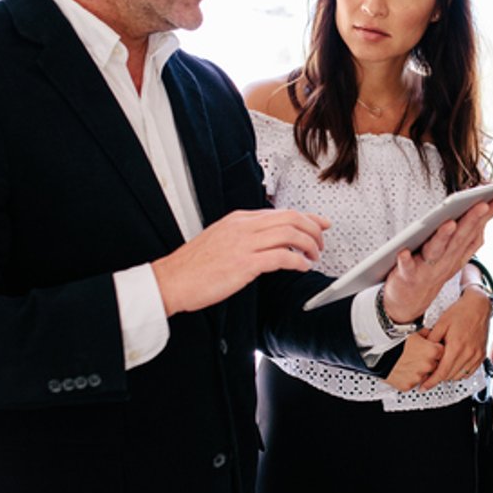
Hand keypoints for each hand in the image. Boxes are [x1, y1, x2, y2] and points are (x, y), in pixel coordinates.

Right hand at [152, 208, 329, 315]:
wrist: (172, 280)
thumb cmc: (194, 266)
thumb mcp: (221, 238)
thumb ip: (246, 235)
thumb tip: (270, 238)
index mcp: (239, 219)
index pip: (282, 212)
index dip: (308, 217)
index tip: (321, 224)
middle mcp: (243, 227)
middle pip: (291, 218)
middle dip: (313, 230)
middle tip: (321, 243)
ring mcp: (244, 244)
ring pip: (290, 234)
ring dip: (309, 246)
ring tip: (313, 257)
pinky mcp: (244, 264)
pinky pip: (281, 257)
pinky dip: (298, 261)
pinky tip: (302, 267)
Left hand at [381, 195, 492, 322]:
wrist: (407, 302)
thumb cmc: (429, 272)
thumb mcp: (452, 257)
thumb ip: (466, 239)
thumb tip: (483, 215)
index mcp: (456, 255)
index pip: (475, 232)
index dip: (488, 215)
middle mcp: (445, 262)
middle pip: (459, 239)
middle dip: (471, 220)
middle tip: (482, 204)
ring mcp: (426, 269)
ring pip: (436, 251)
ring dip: (443, 237)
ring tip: (449, 223)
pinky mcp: (406, 276)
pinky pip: (406, 268)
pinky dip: (405, 261)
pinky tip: (403, 252)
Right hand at [384, 331, 443, 391]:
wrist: (376, 353)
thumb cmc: (392, 341)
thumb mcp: (411, 331)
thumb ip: (425, 333)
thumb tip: (429, 333)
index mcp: (431, 351)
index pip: (441, 352)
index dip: (434, 350)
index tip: (429, 349)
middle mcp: (427, 365)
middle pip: (434, 364)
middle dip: (427, 361)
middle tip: (416, 356)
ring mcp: (418, 377)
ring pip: (423, 375)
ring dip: (418, 370)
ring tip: (407, 362)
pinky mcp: (408, 385)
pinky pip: (412, 383)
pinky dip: (408, 378)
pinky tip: (402, 370)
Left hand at [419, 288, 492, 390]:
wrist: (479, 305)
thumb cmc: (461, 312)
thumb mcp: (441, 323)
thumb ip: (431, 339)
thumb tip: (422, 351)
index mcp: (456, 346)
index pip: (442, 372)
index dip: (431, 382)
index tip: (424, 386)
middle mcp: (468, 353)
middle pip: (450, 376)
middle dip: (438, 378)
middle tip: (429, 375)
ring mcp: (476, 355)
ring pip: (460, 375)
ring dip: (449, 376)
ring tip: (441, 368)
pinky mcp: (481, 354)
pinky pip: (470, 371)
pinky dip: (460, 373)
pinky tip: (454, 366)